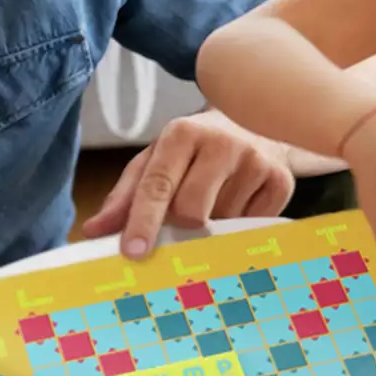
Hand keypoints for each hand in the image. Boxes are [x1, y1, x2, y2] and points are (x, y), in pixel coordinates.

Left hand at [83, 111, 295, 259]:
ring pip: (222, 223)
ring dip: (213, 223)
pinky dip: (239, 223)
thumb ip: (125, 196)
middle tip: (185, 213)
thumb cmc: (194, 149)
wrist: (254, 122)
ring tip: (218, 196)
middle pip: (191, 212)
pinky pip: (251, 225)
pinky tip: (240, 199)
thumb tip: (94, 231)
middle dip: (182, 224)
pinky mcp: (281, 181)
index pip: (158, 185)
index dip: (143, 221)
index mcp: (182, 133)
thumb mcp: (156, 161)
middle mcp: (222, 142)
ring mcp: (256, 161)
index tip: (133, 252)